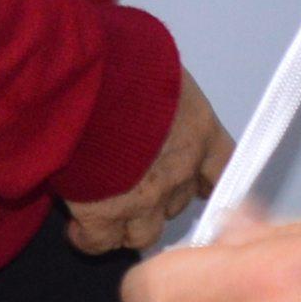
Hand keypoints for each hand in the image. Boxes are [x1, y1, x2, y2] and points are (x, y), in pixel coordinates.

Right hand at [62, 73, 229, 258]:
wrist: (83, 80)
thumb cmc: (119, 59)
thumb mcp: (157, 64)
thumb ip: (161, 91)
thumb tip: (151, 86)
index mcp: (199, 131)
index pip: (223, 168)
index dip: (210, 181)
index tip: (204, 187)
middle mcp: (179, 171)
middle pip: (179, 202)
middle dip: (159, 197)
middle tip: (134, 184)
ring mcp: (143, 199)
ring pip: (145, 233)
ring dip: (127, 226)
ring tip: (108, 215)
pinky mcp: (102, 215)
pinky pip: (100, 242)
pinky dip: (88, 239)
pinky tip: (78, 229)